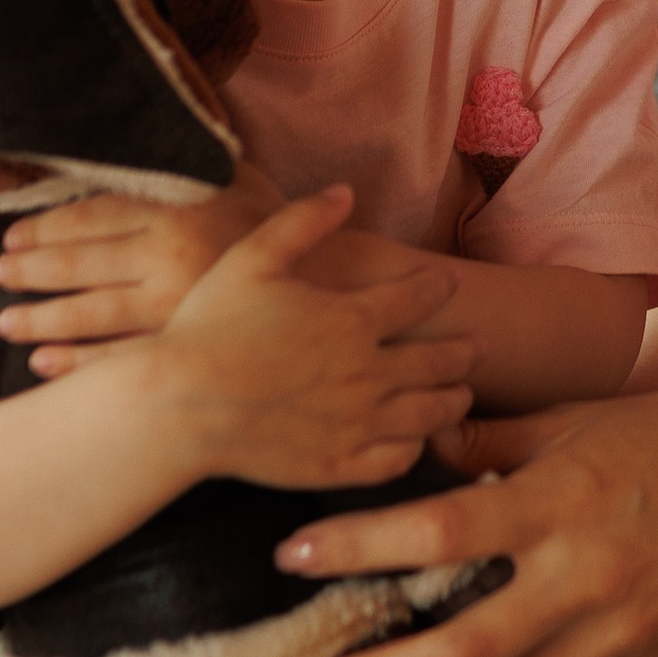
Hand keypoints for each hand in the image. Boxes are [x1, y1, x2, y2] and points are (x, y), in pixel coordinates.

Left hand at [0, 159, 284, 370]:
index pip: (91, 216)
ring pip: (90, 313)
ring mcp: (174, 305)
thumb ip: (187, 163)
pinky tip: (45, 364)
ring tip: (10, 324)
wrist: (335, 282)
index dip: (47, 228)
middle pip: (79, 264)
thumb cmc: (277, 226)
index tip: (15, 238)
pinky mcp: (183, 344)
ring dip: (42, 319)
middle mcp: (168, 255)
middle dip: (31, 273)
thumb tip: (144, 138)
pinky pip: (118, 356)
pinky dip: (76, 362)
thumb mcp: (237, 175)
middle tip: (0, 276)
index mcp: (175, 208)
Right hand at [149, 188, 477, 490]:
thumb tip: (345, 191)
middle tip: (480, 347)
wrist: (177, 406)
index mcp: (353, 319)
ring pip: (429, 413)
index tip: (449, 285)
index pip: (420, 299)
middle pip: (441, 361)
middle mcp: (368, 372)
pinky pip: (397, 460)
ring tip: (462, 394)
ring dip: (453, 400)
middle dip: (466, 351)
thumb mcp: (253, 258)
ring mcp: (358, 424)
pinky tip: (415, 440)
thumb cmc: (208, 327)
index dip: (439, 288)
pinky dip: (415, 448)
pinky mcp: (339, 465)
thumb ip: (303, 221)